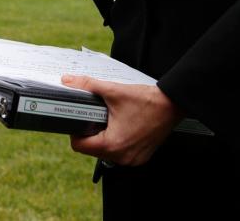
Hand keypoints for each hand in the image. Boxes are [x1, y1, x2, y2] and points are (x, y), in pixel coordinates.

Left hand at [61, 75, 182, 166]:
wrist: (171, 104)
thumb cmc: (146, 101)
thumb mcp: (112, 91)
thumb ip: (87, 85)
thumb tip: (67, 81)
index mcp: (114, 145)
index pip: (80, 146)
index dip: (75, 131)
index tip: (79, 119)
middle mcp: (123, 157)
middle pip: (92, 150)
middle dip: (89, 133)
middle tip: (94, 116)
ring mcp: (134, 159)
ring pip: (106, 152)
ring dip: (103, 137)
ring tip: (108, 120)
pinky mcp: (141, 157)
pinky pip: (120, 152)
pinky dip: (116, 141)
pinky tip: (120, 126)